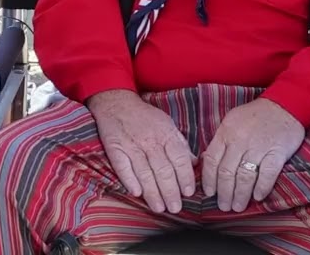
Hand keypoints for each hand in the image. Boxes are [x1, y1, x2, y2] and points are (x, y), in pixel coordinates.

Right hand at [87, 90, 195, 213]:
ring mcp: (131, 145)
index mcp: (166, 134)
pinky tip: (137, 193)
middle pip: (163, 170)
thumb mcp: (167, 124)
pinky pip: (123, 167)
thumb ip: (180, 144)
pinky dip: (130, 180)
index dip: (185, 177)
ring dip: (153, 192)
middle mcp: (150, 141)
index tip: (188, 192)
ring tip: (159, 207)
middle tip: (175, 207)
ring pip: (145, 173)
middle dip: (170, 191)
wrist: (117, 103)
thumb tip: (194, 163)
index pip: (179, 159)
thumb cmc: (145, 116)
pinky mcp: (115, 148)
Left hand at [201, 98, 304, 211]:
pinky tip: (258, 197)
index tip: (209, 193)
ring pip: (244, 176)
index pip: (212, 160)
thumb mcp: (231, 121)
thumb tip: (207, 162)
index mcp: (226, 132)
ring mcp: (259, 146)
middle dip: (224, 193)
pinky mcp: (277, 151)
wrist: (284, 105)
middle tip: (224, 206)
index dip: (209, 179)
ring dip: (240, 195)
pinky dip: (261, 188)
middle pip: (227, 172)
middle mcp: (240, 140)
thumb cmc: (255, 115)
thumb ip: (221, 140)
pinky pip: (267, 174)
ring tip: (238, 206)